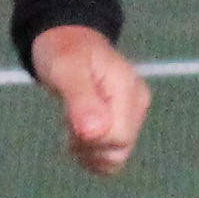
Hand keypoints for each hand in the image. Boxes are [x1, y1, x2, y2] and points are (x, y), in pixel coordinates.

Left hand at [29, 26, 146, 176]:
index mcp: (126, 88)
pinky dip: (90, 152)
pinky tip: (77, 134)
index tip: (69, 120)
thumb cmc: (62, 50)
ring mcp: (132, 114)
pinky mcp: (123, 122)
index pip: (118, 137)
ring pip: (115, 157)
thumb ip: (80, 99)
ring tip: (70, 126)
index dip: (90, 139)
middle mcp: (136, 103)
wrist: (65, 40)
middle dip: (87, 146)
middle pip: (118, 152)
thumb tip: (94, 133)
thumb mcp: (65, 69)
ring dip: (87, 151)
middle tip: (67, 123)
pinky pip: (111, 154)